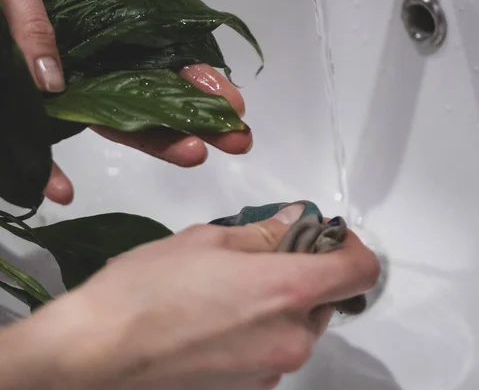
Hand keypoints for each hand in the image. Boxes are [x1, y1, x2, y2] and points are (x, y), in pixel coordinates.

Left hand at [0, 0, 251, 204]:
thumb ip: (34, 18)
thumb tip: (53, 82)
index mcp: (102, 34)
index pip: (159, 59)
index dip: (195, 80)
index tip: (228, 100)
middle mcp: (95, 70)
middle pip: (153, 98)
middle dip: (200, 118)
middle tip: (239, 139)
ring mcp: (69, 98)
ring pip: (119, 125)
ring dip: (160, 143)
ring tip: (196, 154)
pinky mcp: (32, 120)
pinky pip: (43, 151)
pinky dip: (50, 174)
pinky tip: (63, 191)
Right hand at [4, 204, 379, 389]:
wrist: (98, 352)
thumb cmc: (151, 283)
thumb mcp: (208, 238)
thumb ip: (264, 232)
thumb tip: (298, 219)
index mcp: (287, 291)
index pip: (360, 271)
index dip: (350, 246)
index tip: (322, 233)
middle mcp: (292, 338)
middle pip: (326, 299)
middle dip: (305, 271)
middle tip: (261, 252)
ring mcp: (272, 371)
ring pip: (298, 325)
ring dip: (281, 301)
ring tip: (230, 286)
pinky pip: (272, 350)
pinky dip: (261, 328)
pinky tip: (216, 318)